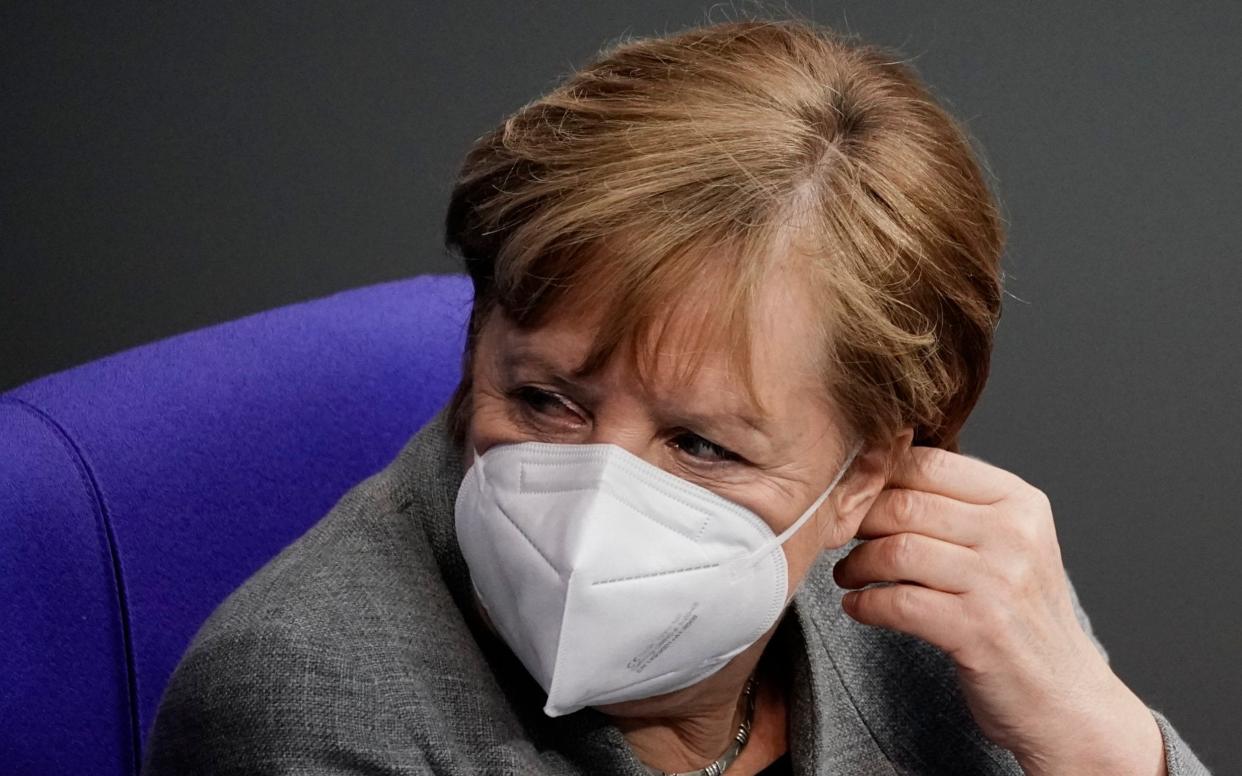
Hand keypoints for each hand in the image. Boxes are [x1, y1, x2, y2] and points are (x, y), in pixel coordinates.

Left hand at [831, 447, 1166, 774]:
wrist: (1066, 699)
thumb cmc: (1022, 617)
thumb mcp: (1009, 545)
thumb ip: (956, 507)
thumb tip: (876, 468)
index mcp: (1020, 502)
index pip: (929, 464)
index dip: (877, 477)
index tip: (850, 497)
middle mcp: (1014, 534)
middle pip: (906, 504)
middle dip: (858, 520)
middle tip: (837, 536)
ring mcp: (999, 582)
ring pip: (897, 551)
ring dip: (856, 564)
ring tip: (847, 575)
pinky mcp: (979, 630)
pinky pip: (898, 603)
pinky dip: (865, 604)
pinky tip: (857, 607)